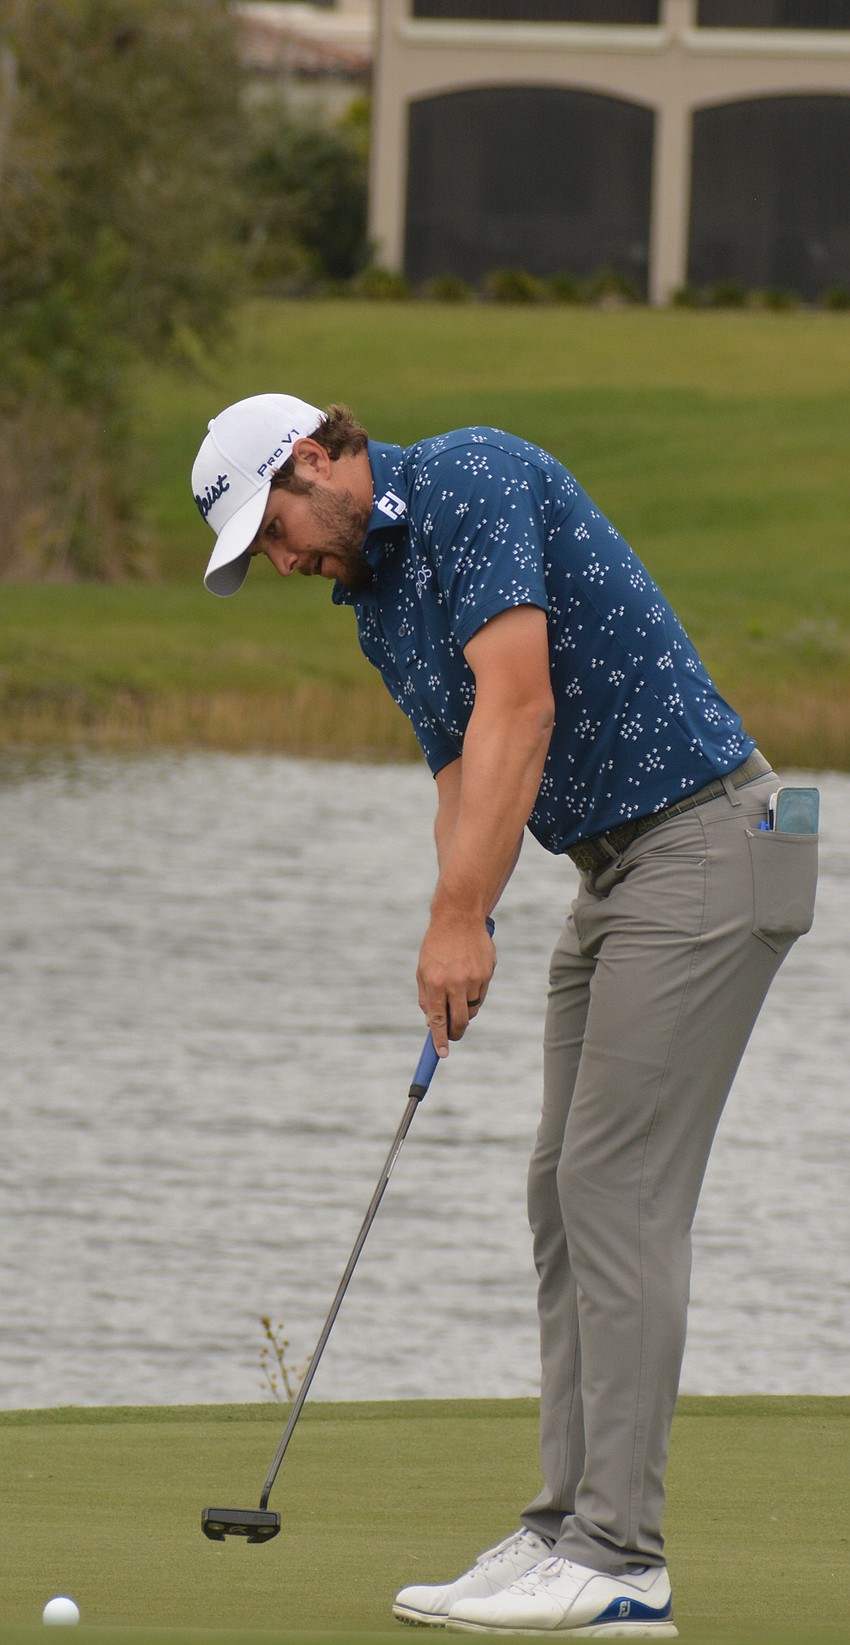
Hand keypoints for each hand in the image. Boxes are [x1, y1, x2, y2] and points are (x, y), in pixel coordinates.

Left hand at [417, 912, 495, 1057]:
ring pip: (472, 1008)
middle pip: (460, 1020)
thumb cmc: (437, 945)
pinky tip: (468, 978)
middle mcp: (456, 982)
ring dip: (465, 1009)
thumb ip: (427, 998)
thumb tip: (432, 1023)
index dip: (440, 1039)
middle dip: (456, 1032)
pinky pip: (481, 995)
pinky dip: (474, 995)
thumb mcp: (423, 970)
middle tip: (453, 1035)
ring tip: (457, 990)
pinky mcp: (487, 972)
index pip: (438, 1019)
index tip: (442, 1053)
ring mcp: (474, 978)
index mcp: (436, 982)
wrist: (459, 917)